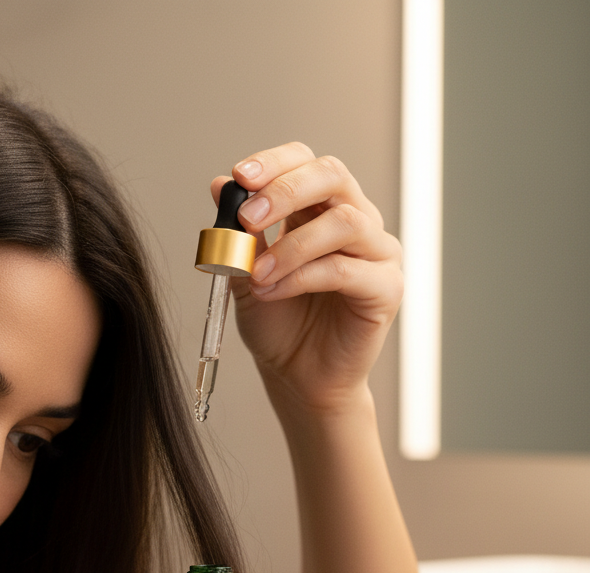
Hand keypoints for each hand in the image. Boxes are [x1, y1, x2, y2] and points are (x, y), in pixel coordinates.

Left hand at [214, 142, 402, 413]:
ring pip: (344, 222)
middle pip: (333, 175)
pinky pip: (347, 270)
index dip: (275, 163)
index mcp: (320, 209)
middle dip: (286, 190)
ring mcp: (376, 253)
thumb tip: (218, 185)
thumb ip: (238, 234)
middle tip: (249, 217)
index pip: (306, 163)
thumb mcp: (244, 274)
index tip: (239, 176)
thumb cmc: (278, 324)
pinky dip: (302, 277)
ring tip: (256, 274)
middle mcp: (355, 221)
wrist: (296, 377)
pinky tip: (272, 292)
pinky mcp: (386, 288)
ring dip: (291, 245)